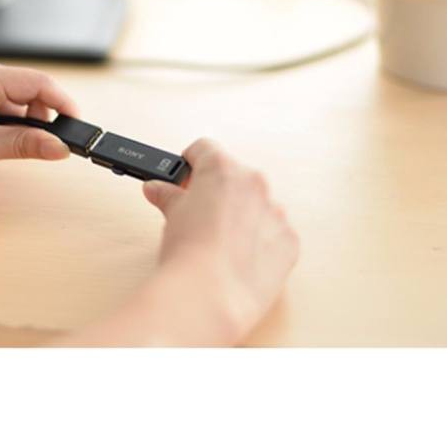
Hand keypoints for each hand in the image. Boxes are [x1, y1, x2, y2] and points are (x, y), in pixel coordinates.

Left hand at [0, 54, 78, 189]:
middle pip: (31, 90)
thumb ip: (27, 144)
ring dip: (23, 123)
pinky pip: (5, 106)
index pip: (38, 83)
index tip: (77, 125)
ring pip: (19, 100)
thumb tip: (60, 147)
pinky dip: (10, 124)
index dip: (62, 104)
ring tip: (5, 145)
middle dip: (40, 118)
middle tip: (42, 145)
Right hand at [142, 138, 298, 341]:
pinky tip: (240, 259)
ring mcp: (275, 211)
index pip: (204, 149)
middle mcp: (254, 183)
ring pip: (256, 204)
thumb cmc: (189, 254)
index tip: (185, 181)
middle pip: (233, 176)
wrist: (209, 297)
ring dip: (241, 216)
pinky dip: (260, 241)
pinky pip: (274, 232)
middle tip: (198, 217)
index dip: (191, 164)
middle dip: (216, 193)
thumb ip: (168, 195)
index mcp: (223, 169)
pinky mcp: (289, 240)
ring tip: (219, 243)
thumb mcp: (170, 216)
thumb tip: (158, 189)